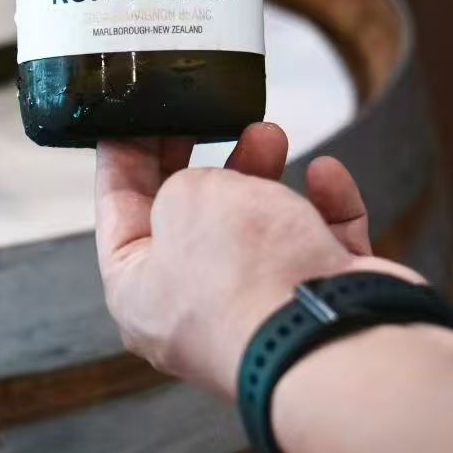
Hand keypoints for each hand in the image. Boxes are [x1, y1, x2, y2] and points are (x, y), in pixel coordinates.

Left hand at [95, 123, 418, 397]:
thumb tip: (213, 188)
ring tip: (270, 135)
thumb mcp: (185, 198)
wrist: (335, 338)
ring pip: (258, 228)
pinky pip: (316, 244)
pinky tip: (326, 175)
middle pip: (193, 219)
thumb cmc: (244, 278)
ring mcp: (260, 311)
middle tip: (207, 118)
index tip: (135, 113)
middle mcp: (194, 311)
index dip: (124, 155)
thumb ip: (184, 182)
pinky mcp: (320, 305)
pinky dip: (325, 206)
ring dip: (264, 175)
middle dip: (207, 161)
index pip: (118, 210)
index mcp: (139, 294)